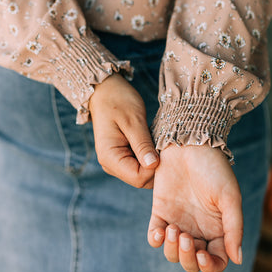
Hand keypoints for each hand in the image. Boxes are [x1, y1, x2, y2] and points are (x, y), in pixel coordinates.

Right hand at [89, 73, 158, 187]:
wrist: (105, 91)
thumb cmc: (118, 101)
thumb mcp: (133, 121)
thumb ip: (143, 145)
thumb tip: (153, 166)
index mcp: (110, 158)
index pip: (138, 178)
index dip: (155, 168)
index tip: (165, 150)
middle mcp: (111, 165)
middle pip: (141, 180)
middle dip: (157, 167)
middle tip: (165, 145)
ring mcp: (117, 162)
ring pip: (143, 174)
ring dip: (155, 161)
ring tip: (158, 141)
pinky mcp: (124, 157)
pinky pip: (142, 165)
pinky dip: (151, 156)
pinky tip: (154, 142)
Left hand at [147, 144, 242, 271]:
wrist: (189, 143)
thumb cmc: (214, 168)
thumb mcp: (229, 197)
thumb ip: (234, 229)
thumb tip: (238, 259)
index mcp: (219, 229)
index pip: (216, 261)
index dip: (209, 265)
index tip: (202, 254)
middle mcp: (199, 229)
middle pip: (192, 262)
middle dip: (187, 258)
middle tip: (185, 238)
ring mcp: (179, 221)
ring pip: (172, 253)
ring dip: (172, 249)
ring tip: (173, 229)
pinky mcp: (160, 212)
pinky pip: (155, 237)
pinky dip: (156, 240)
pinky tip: (160, 229)